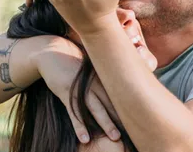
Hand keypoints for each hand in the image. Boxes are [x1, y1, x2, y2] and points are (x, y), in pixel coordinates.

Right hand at [33, 11, 155, 144]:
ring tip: (115, 137)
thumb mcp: (92, 70)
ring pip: (95, 108)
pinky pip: (73, 112)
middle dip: (122, 118)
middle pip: (111, 103)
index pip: (119, 94)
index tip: (140, 119)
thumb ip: (105, 79)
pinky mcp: (66, 92)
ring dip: (105, 123)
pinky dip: (79, 126)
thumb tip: (122, 88)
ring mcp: (80, 88)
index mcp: (103, 77)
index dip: (129, 107)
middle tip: (134, 132)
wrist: (52, 53)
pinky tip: (85, 138)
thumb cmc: (75, 65)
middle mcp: (94, 82)